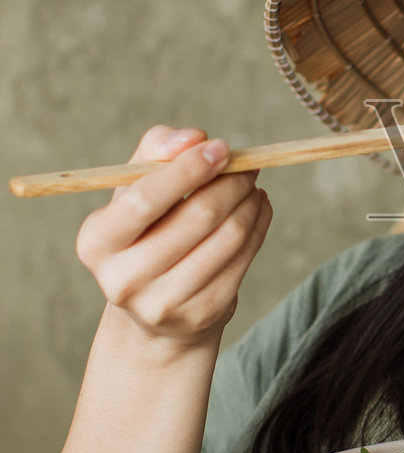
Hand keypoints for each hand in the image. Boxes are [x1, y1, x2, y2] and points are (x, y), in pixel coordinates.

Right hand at [75, 125, 271, 348]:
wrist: (153, 305)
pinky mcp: (201, 314)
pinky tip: (256, 211)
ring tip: (251, 187)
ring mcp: (162, 303)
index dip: (189, 169)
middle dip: (231, 183)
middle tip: (247, 165)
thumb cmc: (144, 228)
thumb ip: (158, 150)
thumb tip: (194, 138)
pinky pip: (244, 259)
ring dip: (249, 203)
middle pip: (197, 217)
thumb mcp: (136, 186)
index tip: (221, 148)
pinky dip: (258, 227)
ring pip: (228, 237)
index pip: (146, 199)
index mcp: (96, 241)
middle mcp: (122, 279)